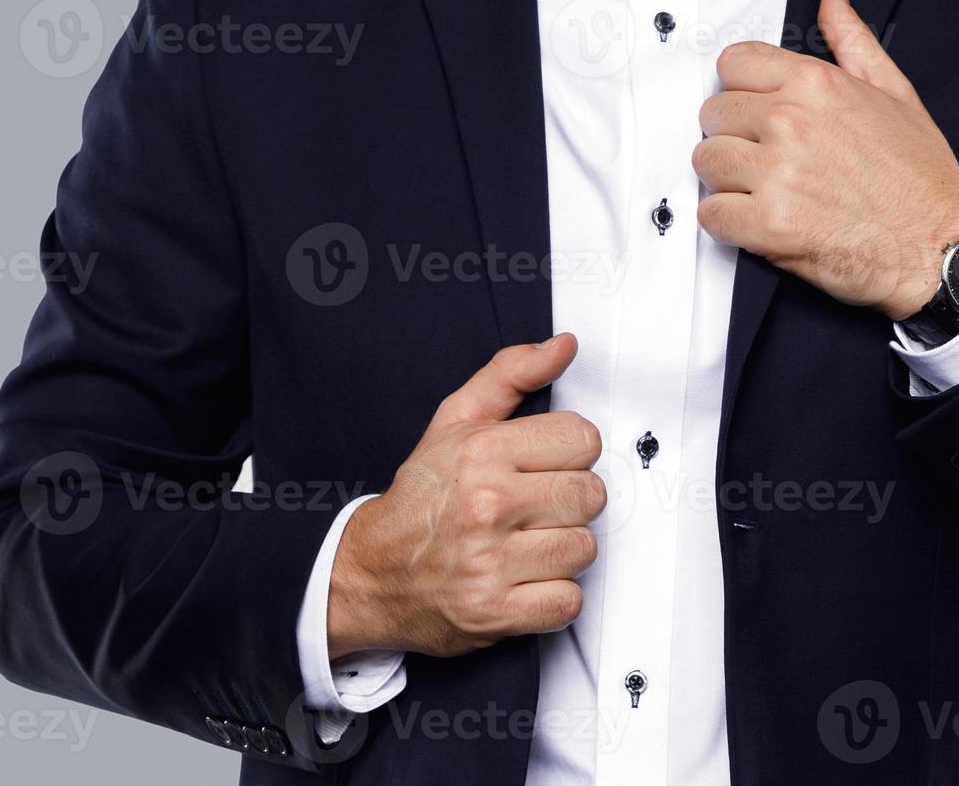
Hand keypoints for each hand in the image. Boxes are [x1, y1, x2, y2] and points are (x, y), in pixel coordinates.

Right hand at [326, 334, 604, 658]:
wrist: (369, 573)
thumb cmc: (421, 498)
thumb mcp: (456, 422)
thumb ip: (511, 375)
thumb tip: (562, 346)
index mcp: (482, 452)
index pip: (583, 440)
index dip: (569, 454)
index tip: (545, 466)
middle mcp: (486, 505)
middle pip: (590, 495)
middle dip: (568, 502)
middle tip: (533, 508)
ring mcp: (490, 563)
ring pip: (583, 549)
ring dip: (562, 551)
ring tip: (525, 544)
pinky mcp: (494, 613)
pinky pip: (567, 602)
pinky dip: (552, 597)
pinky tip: (523, 580)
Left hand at [694, 0, 958, 319]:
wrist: (942, 246)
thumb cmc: (921, 180)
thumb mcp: (895, 93)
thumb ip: (853, 42)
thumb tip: (833, 0)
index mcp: (816, 85)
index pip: (732, 64)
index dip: (740, 89)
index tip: (755, 112)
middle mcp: (790, 123)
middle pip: (713, 114)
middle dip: (733, 136)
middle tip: (764, 159)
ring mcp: (777, 174)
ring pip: (706, 162)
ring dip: (727, 180)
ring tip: (764, 191)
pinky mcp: (769, 225)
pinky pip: (711, 214)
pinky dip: (727, 222)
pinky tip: (758, 221)